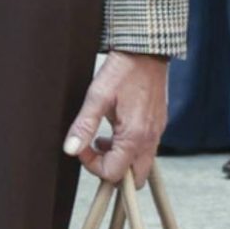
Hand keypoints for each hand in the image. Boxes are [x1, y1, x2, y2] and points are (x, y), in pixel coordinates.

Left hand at [63, 51, 170, 184]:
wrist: (147, 50)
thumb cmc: (123, 70)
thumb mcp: (97, 97)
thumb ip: (84, 126)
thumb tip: (71, 150)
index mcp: (135, 137)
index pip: (113, 174)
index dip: (92, 165)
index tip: (82, 146)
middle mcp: (150, 140)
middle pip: (133, 178)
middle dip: (111, 170)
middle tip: (95, 151)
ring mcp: (157, 133)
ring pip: (141, 165)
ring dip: (120, 159)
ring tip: (103, 139)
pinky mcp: (158, 125)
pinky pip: (146, 150)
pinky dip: (129, 148)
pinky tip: (116, 130)